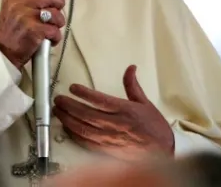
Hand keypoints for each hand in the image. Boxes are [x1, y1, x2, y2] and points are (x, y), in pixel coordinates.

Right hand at [0, 0, 65, 68]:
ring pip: (55, 13)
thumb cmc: (13, 31)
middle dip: (59, 4)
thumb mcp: (13, 8)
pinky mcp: (33, 30)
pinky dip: (56, 36)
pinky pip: (54, 30)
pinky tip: (50, 39)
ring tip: (53, 28)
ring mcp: (25, 17)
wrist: (4, 52)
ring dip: (59, 22)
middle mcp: (18, 4)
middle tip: (58, 12)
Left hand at [53, 65, 173, 160]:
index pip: (100, 100)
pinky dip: (74, 135)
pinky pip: (86, 142)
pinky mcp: (106, 150)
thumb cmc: (154, 128)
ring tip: (58, 111)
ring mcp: (109, 139)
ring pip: (83, 129)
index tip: (73, 87)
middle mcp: (115, 124)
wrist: (162, 152)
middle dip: (69, 106)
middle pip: (87, 114)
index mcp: (125, 110)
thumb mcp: (145, 103)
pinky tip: (66, 128)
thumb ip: (132, 85)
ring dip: (68, 119)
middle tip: (59, 99)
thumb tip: (130, 68)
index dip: (84, 93)